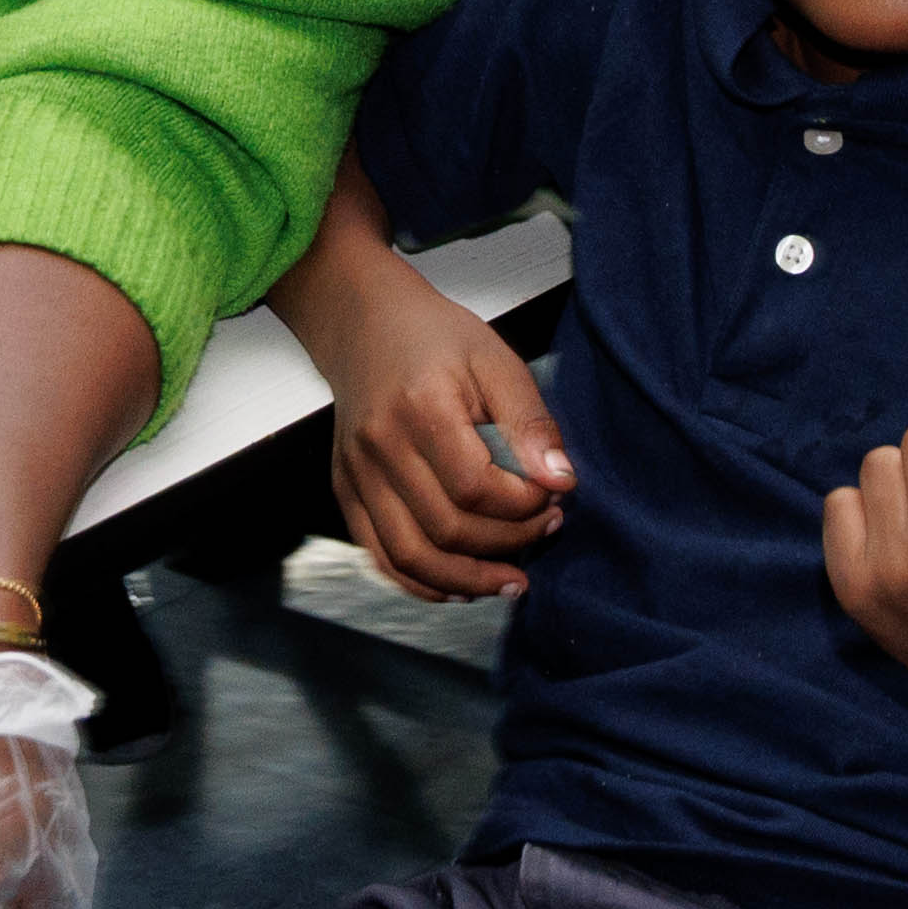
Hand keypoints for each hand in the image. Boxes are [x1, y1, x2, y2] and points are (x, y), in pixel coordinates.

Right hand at [303, 256, 571, 600]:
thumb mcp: (496, 360)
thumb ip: (530, 422)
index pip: (476, 487)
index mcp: (421, 407)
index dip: (524, 505)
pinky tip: (460, 584)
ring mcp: (356, 473)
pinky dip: (421, 582)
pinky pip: (380, 556)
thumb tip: (561, 481)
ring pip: (410, 556)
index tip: (553, 496)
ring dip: (467, 580)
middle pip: (446, 529)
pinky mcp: (347, 491)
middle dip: (508, 542)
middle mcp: (380, 447)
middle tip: (545, 529)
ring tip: (510, 581)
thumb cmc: (434, 338)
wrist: (365, 324)